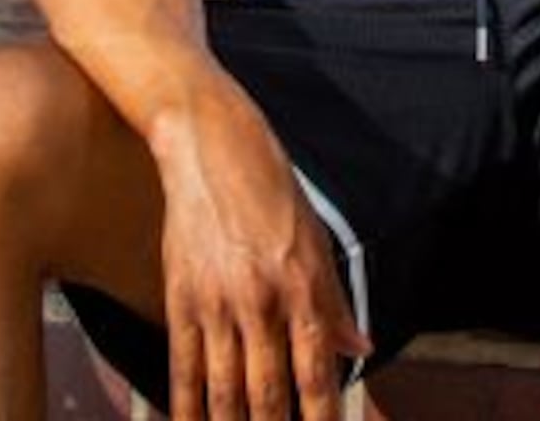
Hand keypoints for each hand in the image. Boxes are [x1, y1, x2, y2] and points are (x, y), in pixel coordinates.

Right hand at [150, 101, 367, 420]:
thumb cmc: (269, 188)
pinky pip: (183, 366)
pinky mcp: (181, 297)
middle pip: (268, 393)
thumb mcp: (315, 240)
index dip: (322, 418)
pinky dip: (186, 406)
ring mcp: (216, 302)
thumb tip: (359, 348)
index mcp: (302, 286)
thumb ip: (334, 302)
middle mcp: (261, 300)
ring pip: (225, 389)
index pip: (316, 372)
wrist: (211, 146)